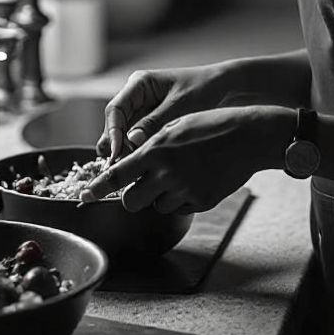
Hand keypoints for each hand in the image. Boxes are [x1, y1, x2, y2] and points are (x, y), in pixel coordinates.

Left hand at [82, 104, 295, 211]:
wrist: (250, 136)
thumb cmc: (212, 125)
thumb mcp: (176, 125)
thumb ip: (151, 145)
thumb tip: (131, 160)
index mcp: (156, 150)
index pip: (117, 176)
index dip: (97, 189)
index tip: (83, 197)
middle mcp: (166, 172)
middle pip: (131, 201)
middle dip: (133, 195)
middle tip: (144, 183)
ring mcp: (184, 190)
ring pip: (155, 206)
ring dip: (160, 196)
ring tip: (180, 175)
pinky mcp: (201, 202)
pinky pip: (179, 209)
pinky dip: (180, 201)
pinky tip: (195, 181)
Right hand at [97, 63, 248, 161]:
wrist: (226, 88)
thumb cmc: (205, 88)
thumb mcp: (180, 104)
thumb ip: (156, 121)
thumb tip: (132, 140)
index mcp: (140, 84)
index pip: (115, 110)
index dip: (112, 132)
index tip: (116, 152)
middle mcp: (137, 97)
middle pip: (116, 124)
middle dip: (114, 146)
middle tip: (117, 168)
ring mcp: (144, 112)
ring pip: (125, 135)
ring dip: (125, 152)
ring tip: (128, 172)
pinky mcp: (153, 125)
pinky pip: (139, 141)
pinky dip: (139, 153)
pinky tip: (141, 168)